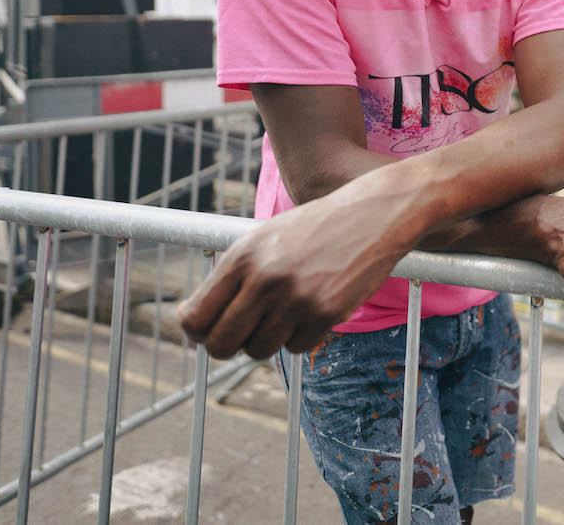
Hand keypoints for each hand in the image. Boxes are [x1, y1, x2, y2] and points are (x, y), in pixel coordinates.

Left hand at [178, 171, 427, 359]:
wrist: (373, 214)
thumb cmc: (314, 228)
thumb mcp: (264, 239)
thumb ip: (230, 276)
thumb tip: (190, 321)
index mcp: (243, 255)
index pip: (195, 317)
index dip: (197, 331)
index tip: (207, 330)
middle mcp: (266, 278)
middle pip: (221, 343)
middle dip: (225, 346)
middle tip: (239, 336)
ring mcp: (296, 298)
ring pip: (258, 350)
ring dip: (266, 340)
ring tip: (281, 315)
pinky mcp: (325, 313)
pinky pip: (295, 348)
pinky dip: (299, 336)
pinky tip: (310, 309)